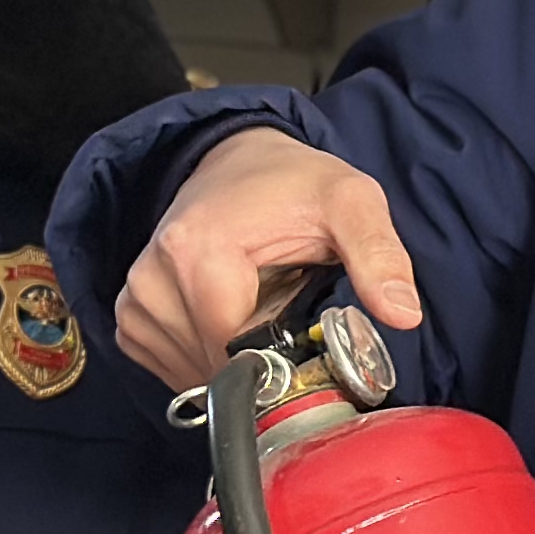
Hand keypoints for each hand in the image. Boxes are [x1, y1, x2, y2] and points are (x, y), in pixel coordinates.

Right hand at [114, 127, 422, 391]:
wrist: (240, 161)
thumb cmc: (294, 184)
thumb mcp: (351, 203)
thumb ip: (379, 255)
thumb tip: (403, 314)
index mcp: (197, 248)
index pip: (232, 349)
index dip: (278, 362)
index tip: (307, 343)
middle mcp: (152, 275)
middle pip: (211, 365)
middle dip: (258, 362)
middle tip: (288, 317)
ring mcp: (135, 297)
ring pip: (189, 372)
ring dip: (231, 360)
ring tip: (258, 309)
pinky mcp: (130, 314)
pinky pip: (168, 365)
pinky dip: (205, 357)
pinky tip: (231, 318)